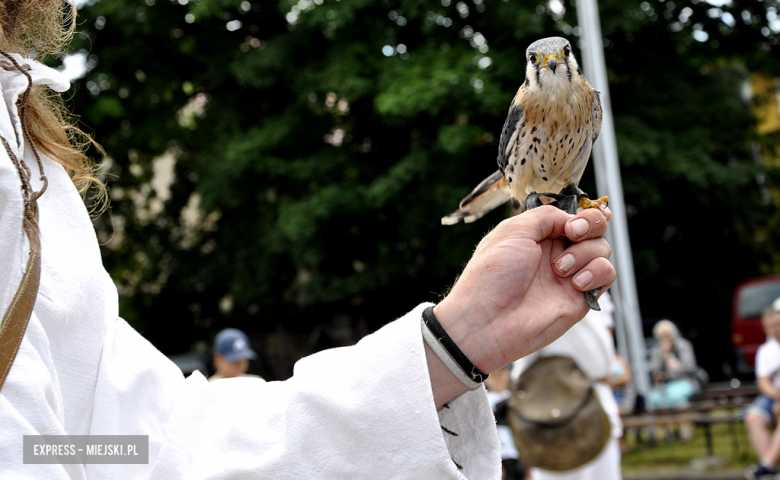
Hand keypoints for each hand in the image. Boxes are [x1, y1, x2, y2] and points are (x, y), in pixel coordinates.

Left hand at [427, 206, 614, 406]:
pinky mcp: (581, 297)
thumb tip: (572, 219)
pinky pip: (606, 275)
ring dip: (584, 253)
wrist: (490, 320)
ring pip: (602, 249)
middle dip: (591, 224)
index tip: (572, 223)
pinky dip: (596, 273)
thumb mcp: (513, 231)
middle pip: (595, 227)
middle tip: (573, 234)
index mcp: (538, 235)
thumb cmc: (493, 275)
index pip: (573, 215)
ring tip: (559, 270)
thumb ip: (546, 216)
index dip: (581, 213)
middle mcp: (556, 252)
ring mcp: (570, 275)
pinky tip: (575, 284)